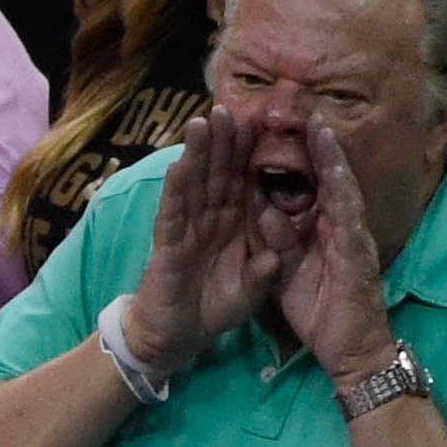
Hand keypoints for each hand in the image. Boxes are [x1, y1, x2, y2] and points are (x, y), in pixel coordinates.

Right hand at [126, 110, 278, 379]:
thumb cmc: (212, 311)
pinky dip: (175, 191)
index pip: (242, 180)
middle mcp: (209, 220)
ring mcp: (186, 231)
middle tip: (227, 106)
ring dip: (197, 154)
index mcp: (233, 223)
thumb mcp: (252, 290)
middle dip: (222, 141)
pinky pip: (172, 214)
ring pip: (194, 185)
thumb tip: (278, 255)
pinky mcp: (167, 247)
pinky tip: (178, 165)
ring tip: (201, 122)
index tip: (261, 121)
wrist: (176, 340)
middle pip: (217, 173)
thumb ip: (266, 270)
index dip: (249, 152)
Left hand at [264, 115, 398, 376]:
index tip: (280, 132)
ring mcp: (353, 237)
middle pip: (329, 178)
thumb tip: (263, 211)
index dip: (296, 160)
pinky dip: (340, 196)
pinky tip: (334, 175)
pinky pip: (347, 221)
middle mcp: (342, 226)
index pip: (309, 187)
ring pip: (342, 189)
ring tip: (320, 128)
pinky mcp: (358, 254)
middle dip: (318, 145)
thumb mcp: (288, 272)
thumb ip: (278, 241)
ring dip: (332, 158)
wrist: (350, 351)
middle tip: (305, 110)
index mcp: (322, 229)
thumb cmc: (322, 311)